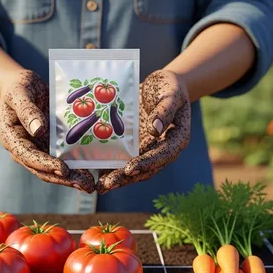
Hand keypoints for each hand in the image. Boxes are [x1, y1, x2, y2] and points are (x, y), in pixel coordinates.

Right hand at [0, 70, 95, 192]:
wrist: (22, 85)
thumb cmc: (18, 86)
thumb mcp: (19, 93)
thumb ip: (27, 111)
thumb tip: (38, 130)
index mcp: (12, 139)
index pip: (28, 156)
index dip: (46, 164)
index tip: (63, 170)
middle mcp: (24, 149)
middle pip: (43, 169)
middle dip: (64, 179)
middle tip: (85, 185)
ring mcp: (38, 149)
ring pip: (54, 169)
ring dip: (72, 178)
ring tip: (90, 185)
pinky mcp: (49, 146)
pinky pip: (62, 159)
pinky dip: (75, 166)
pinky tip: (92, 171)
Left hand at [96, 69, 190, 193]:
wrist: (163, 85)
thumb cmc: (170, 87)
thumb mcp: (171, 94)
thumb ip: (165, 111)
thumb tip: (155, 130)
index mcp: (177, 139)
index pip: (162, 155)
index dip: (146, 163)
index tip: (130, 169)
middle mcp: (162, 149)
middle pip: (146, 168)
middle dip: (126, 178)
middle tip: (108, 184)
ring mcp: (148, 149)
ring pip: (134, 168)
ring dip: (117, 178)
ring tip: (100, 187)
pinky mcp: (136, 146)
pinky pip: (124, 159)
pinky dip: (112, 167)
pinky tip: (95, 174)